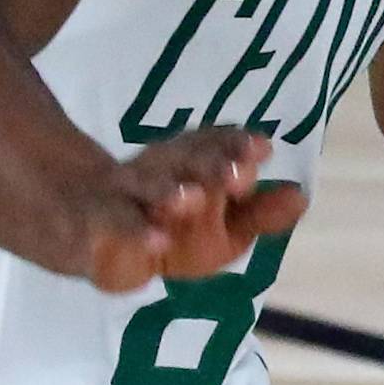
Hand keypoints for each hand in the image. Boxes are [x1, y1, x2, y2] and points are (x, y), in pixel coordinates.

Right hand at [72, 128, 307, 291]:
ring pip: (144, 188)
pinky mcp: (92, 226)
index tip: (262, 147)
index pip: (213, 144)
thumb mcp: (220, 222)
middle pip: (182, 160)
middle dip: (210, 165)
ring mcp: (121, 195)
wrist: (83, 230)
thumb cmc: (168, 222)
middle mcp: (157, 169)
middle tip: (238, 173)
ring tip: (190, 199)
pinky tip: (155, 240)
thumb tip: (300, 197)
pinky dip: (133, 232)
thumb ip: (259, 213)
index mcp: (189, 161)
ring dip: (167, 191)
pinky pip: (112, 227)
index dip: (234, 144)